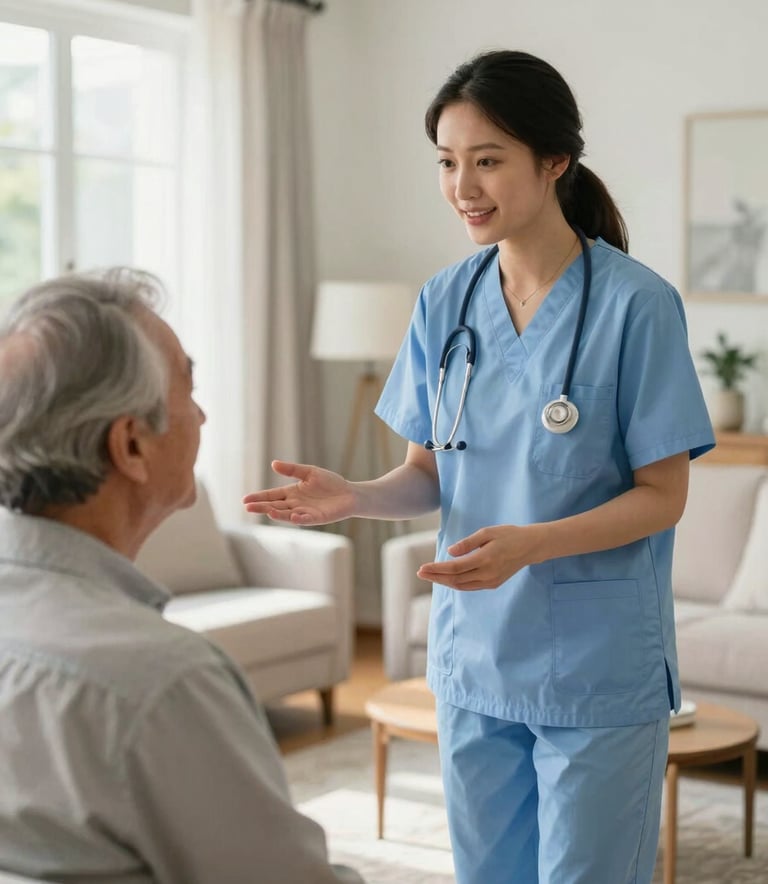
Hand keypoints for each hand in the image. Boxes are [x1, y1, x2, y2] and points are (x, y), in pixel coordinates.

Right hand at [242, 460, 356, 525]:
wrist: (349, 493)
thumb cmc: (330, 482)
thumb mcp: (309, 472)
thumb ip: (292, 470)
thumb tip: (273, 464)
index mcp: (292, 492)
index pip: (272, 495)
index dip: (259, 497)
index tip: (245, 500)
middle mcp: (295, 504)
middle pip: (275, 506)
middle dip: (262, 507)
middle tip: (248, 507)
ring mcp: (305, 512)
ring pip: (287, 514)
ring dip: (277, 514)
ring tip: (268, 511)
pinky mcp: (317, 518)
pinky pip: (305, 519)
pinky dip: (298, 518)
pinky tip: (292, 515)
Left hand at [416, 524, 541, 590]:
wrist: (530, 547)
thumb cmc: (508, 535)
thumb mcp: (487, 533)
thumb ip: (468, 543)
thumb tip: (450, 552)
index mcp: (485, 559)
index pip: (455, 568)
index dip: (437, 569)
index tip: (422, 568)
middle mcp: (487, 574)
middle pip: (455, 579)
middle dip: (436, 577)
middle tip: (420, 573)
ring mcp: (491, 581)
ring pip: (462, 585)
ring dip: (444, 582)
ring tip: (430, 575)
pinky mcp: (493, 584)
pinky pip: (470, 586)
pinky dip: (456, 583)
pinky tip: (447, 578)